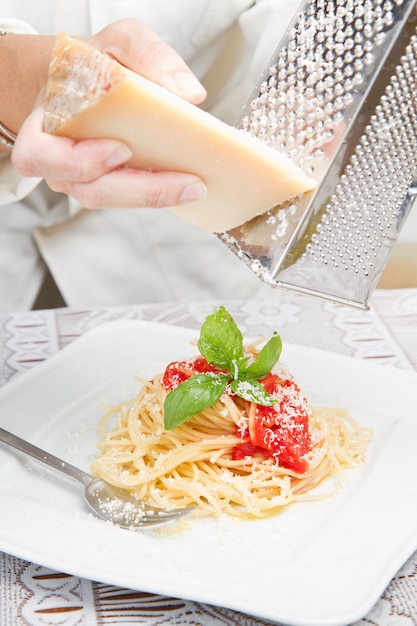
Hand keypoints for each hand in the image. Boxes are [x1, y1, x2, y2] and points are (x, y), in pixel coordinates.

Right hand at [11, 19, 207, 208]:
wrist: (79, 81)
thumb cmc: (92, 64)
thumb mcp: (117, 42)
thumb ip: (148, 55)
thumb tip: (189, 93)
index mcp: (46, 118)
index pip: (39, 152)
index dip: (76, 160)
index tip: (122, 149)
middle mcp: (56, 156)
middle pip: (84, 188)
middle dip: (138, 190)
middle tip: (185, 182)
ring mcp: (77, 176)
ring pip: (106, 198)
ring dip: (150, 196)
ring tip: (193, 186)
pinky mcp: (103, 184)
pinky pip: (124, 197)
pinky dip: (154, 193)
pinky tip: (187, 185)